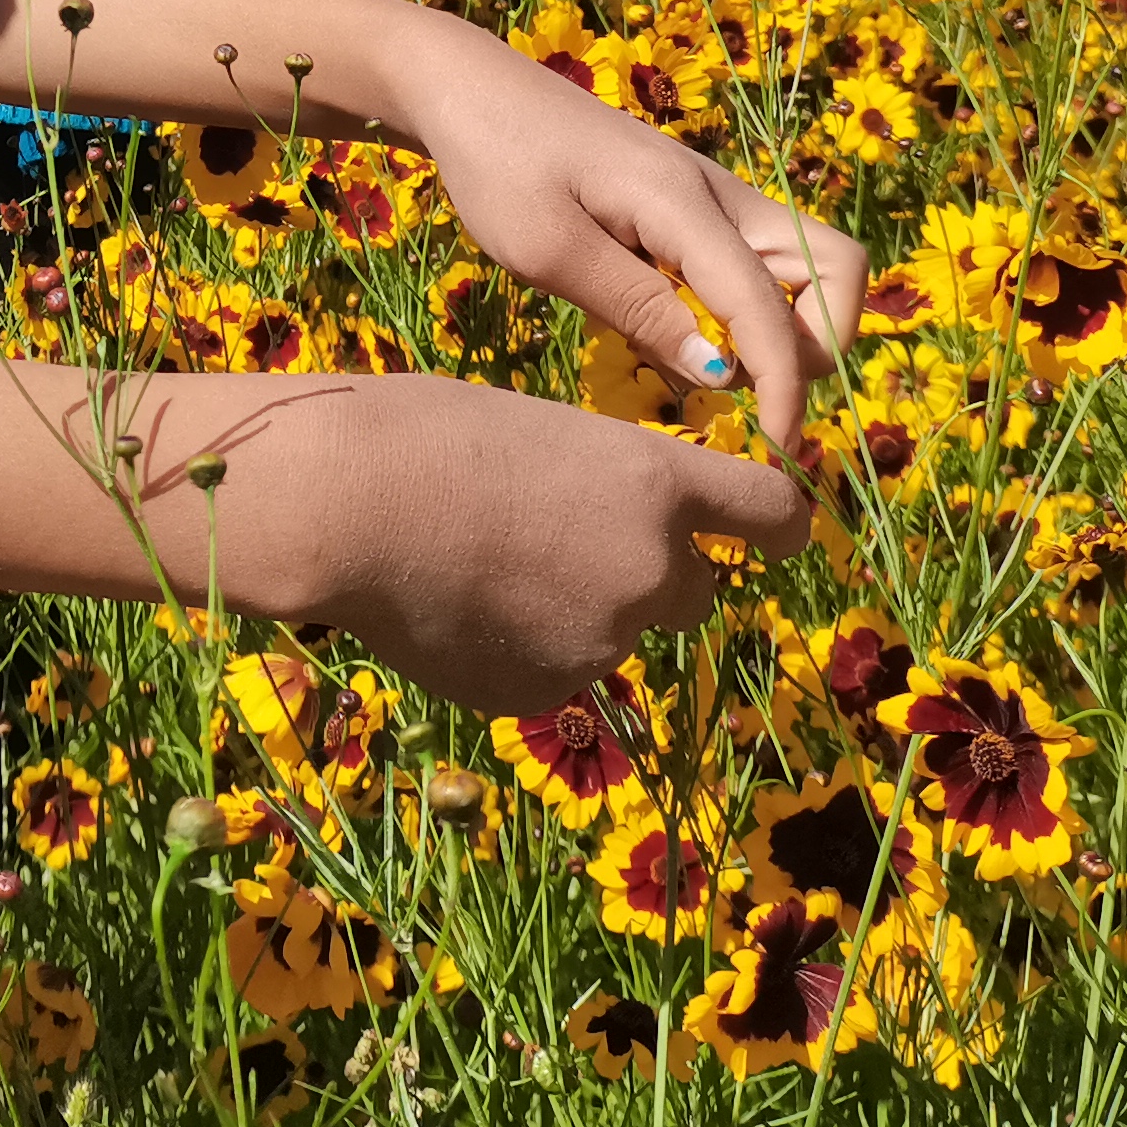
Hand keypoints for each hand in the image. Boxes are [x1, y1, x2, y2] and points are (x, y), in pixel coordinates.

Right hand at [281, 374, 811, 714]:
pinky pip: (554, 670)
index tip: (780, 529)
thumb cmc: (429, 433)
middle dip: (658, 572)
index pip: (774, 517)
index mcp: (658, 487)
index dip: (782, 523)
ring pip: (616, 631)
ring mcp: (599, 643)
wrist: (344, 506)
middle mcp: (650, 572)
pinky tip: (461, 607)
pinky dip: (525, 646)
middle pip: (698, 590)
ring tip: (488, 567)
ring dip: (580, 608)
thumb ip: (608, 487)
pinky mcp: (541, 693)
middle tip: (577, 540)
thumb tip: (622, 527)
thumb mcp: (549, 434)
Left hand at [398, 41, 869, 447]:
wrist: (469, 90)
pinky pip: (758, 263)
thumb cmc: (497, 165)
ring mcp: (714, 197)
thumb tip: (720, 374)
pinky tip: (683, 334)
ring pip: (806, 263)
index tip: (776, 453)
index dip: (785, 386)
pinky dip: (750, 309)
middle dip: (817, 344)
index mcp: (684, 204)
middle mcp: (721, 195)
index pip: (768, 307)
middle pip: (835, 267)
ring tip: (710, 367)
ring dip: (786, 327)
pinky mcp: (694, 207)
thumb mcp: (549, 250)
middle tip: (746, 390)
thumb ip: (638, 309)